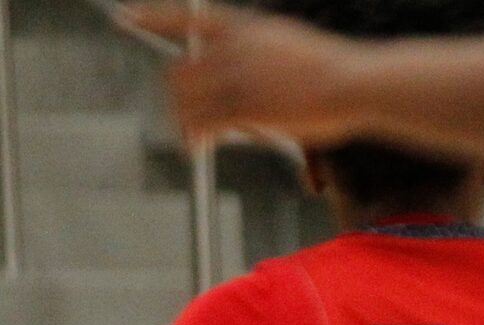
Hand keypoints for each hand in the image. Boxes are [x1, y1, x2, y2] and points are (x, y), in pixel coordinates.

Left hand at [124, 4, 375, 146]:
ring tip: (190, 140)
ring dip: (185, 121)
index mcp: (243, 27)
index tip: (125, 17)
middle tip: (184, 119)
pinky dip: (196, 137)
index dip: (151, 17)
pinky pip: (206, 123)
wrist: (355, 82)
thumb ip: (265, 55)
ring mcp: (236, 76)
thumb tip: (257, 78)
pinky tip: (196, 148)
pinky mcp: (245, 106)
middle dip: (177, 96)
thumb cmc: (339, 73)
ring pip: (188, 99)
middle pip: (181, 69)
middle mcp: (231, 48)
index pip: (185, 18)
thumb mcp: (293, 47)